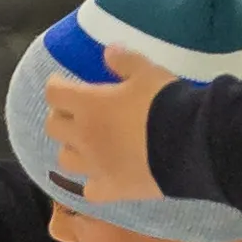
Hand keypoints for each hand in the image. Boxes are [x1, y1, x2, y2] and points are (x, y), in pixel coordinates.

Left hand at [36, 45, 174, 202]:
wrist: (188, 145)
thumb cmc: (165, 103)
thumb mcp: (148, 73)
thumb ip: (125, 61)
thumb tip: (108, 52)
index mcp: (88, 104)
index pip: (55, 93)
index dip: (57, 86)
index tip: (63, 83)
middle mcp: (83, 136)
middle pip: (53, 127)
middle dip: (61, 117)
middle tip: (75, 112)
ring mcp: (94, 166)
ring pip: (65, 159)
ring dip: (72, 148)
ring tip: (86, 144)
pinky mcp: (110, 189)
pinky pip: (89, 190)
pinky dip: (93, 182)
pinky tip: (103, 176)